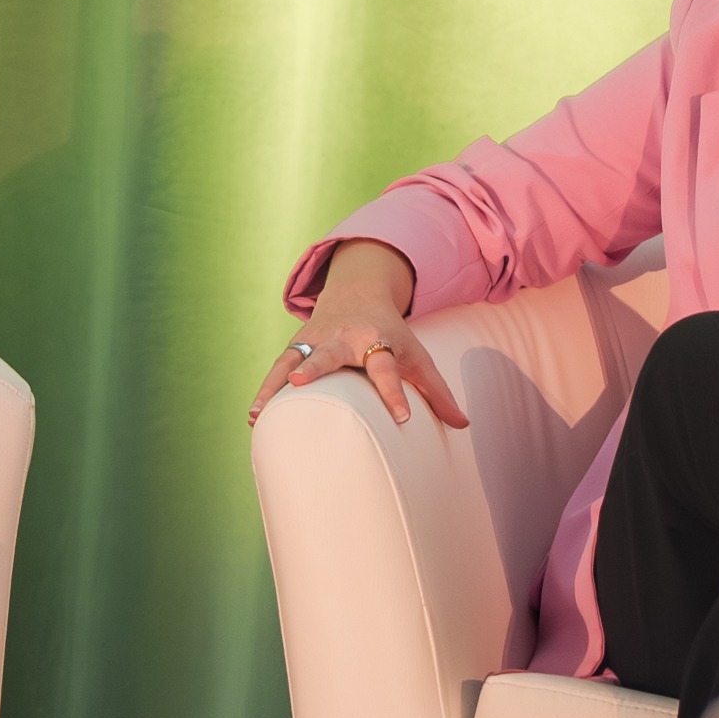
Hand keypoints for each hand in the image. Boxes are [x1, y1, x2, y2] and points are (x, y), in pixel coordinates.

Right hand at [253, 239, 466, 430]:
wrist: (358, 292)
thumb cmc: (391, 333)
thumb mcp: (417, 355)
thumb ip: (438, 391)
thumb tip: (464, 425)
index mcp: (377, 339)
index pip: (386, 367)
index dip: (394, 393)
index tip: (403, 419)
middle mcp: (343, 337)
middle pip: (329, 353)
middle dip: (313, 367)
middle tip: (299, 381)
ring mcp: (315, 339)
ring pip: (292, 360)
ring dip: (275, 384)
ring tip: (260, 413)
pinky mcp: (296, 345)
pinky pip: (277, 367)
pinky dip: (266, 389)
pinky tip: (254, 417)